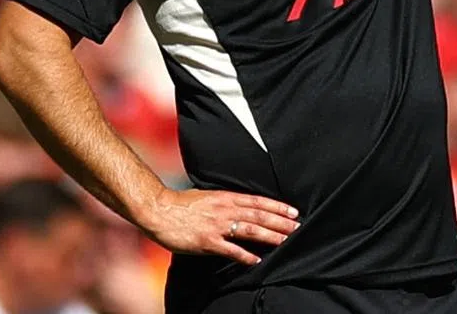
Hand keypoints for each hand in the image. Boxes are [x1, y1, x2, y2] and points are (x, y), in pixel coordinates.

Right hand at [139, 188, 300, 265]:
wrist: (159, 210)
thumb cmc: (182, 203)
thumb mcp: (208, 196)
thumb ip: (225, 201)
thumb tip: (241, 206)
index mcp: (226, 197)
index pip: (258, 201)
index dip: (277, 207)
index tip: (293, 211)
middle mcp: (225, 210)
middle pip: (259, 216)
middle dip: (280, 222)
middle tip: (297, 228)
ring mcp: (217, 226)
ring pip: (250, 231)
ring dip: (269, 236)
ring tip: (285, 241)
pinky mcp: (207, 242)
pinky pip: (230, 250)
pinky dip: (245, 256)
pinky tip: (257, 261)